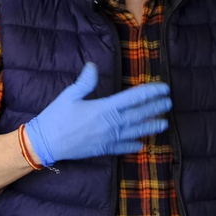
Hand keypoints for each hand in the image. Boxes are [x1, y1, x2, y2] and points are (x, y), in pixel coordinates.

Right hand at [23, 63, 170, 166]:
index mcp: (104, 108)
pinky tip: (142, 144)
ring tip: (164, 123)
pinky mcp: (103, 149)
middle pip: (139, 114)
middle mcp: (111, 124)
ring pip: (136, 131)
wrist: (46, 142)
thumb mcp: (69, 95)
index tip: (164, 88)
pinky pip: (123, 147)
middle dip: (156, 108)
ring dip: (151, 126)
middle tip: (169, 103)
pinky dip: (134, 145)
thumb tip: (93, 66)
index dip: (151, 92)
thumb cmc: (56, 117)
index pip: (134, 98)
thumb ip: (85, 82)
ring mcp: (109, 138)